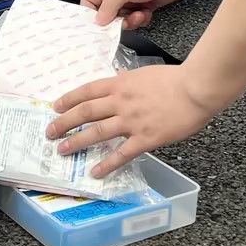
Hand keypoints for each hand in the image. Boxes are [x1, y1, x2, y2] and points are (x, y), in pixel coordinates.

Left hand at [46, 64, 215, 177]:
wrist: (195, 89)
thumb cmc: (176, 79)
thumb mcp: (146, 74)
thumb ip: (129, 80)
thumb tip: (119, 79)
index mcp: (120, 84)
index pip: (87, 91)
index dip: (69, 99)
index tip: (55, 107)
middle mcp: (120, 102)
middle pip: (85, 112)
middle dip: (64, 122)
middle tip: (50, 131)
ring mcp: (131, 121)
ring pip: (97, 132)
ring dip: (76, 141)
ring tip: (62, 150)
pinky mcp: (145, 138)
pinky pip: (121, 154)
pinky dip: (107, 164)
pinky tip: (95, 172)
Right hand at [81, 0, 190, 28]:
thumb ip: (108, 6)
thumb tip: (97, 22)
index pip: (88, 1)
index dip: (90, 15)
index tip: (97, 28)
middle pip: (106, 14)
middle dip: (115, 21)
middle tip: (124, 22)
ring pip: (122, 18)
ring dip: (130, 21)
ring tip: (140, 14)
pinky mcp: (143, 4)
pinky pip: (135, 19)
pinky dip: (141, 19)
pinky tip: (148, 12)